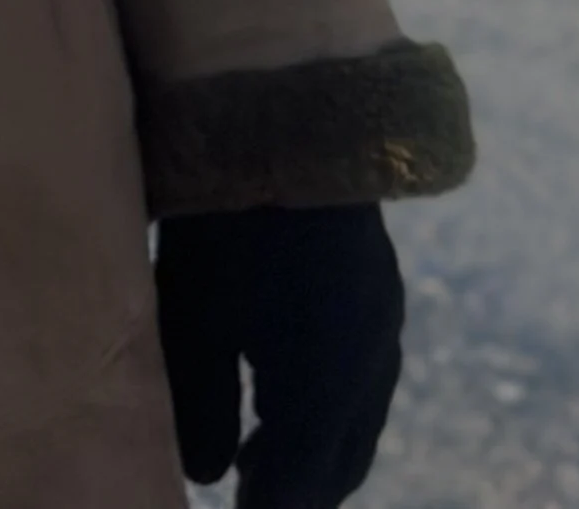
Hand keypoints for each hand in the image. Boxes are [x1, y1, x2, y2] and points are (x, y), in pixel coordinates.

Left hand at [156, 203, 403, 506]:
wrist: (284, 110)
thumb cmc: (224, 216)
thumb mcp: (196, 313)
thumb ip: (199, 403)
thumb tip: (205, 475)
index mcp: (328, 380)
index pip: (300, 486)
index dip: (267, 508)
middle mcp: (371, 363)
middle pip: (337, 462)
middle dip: (295, 489)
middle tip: (249, 500)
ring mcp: (382, 323)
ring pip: (354, 422)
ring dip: (313, 452)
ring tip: (258, 463)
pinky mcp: (378, 292)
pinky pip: (362, 380)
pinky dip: (327, 407)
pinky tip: (283, 398)